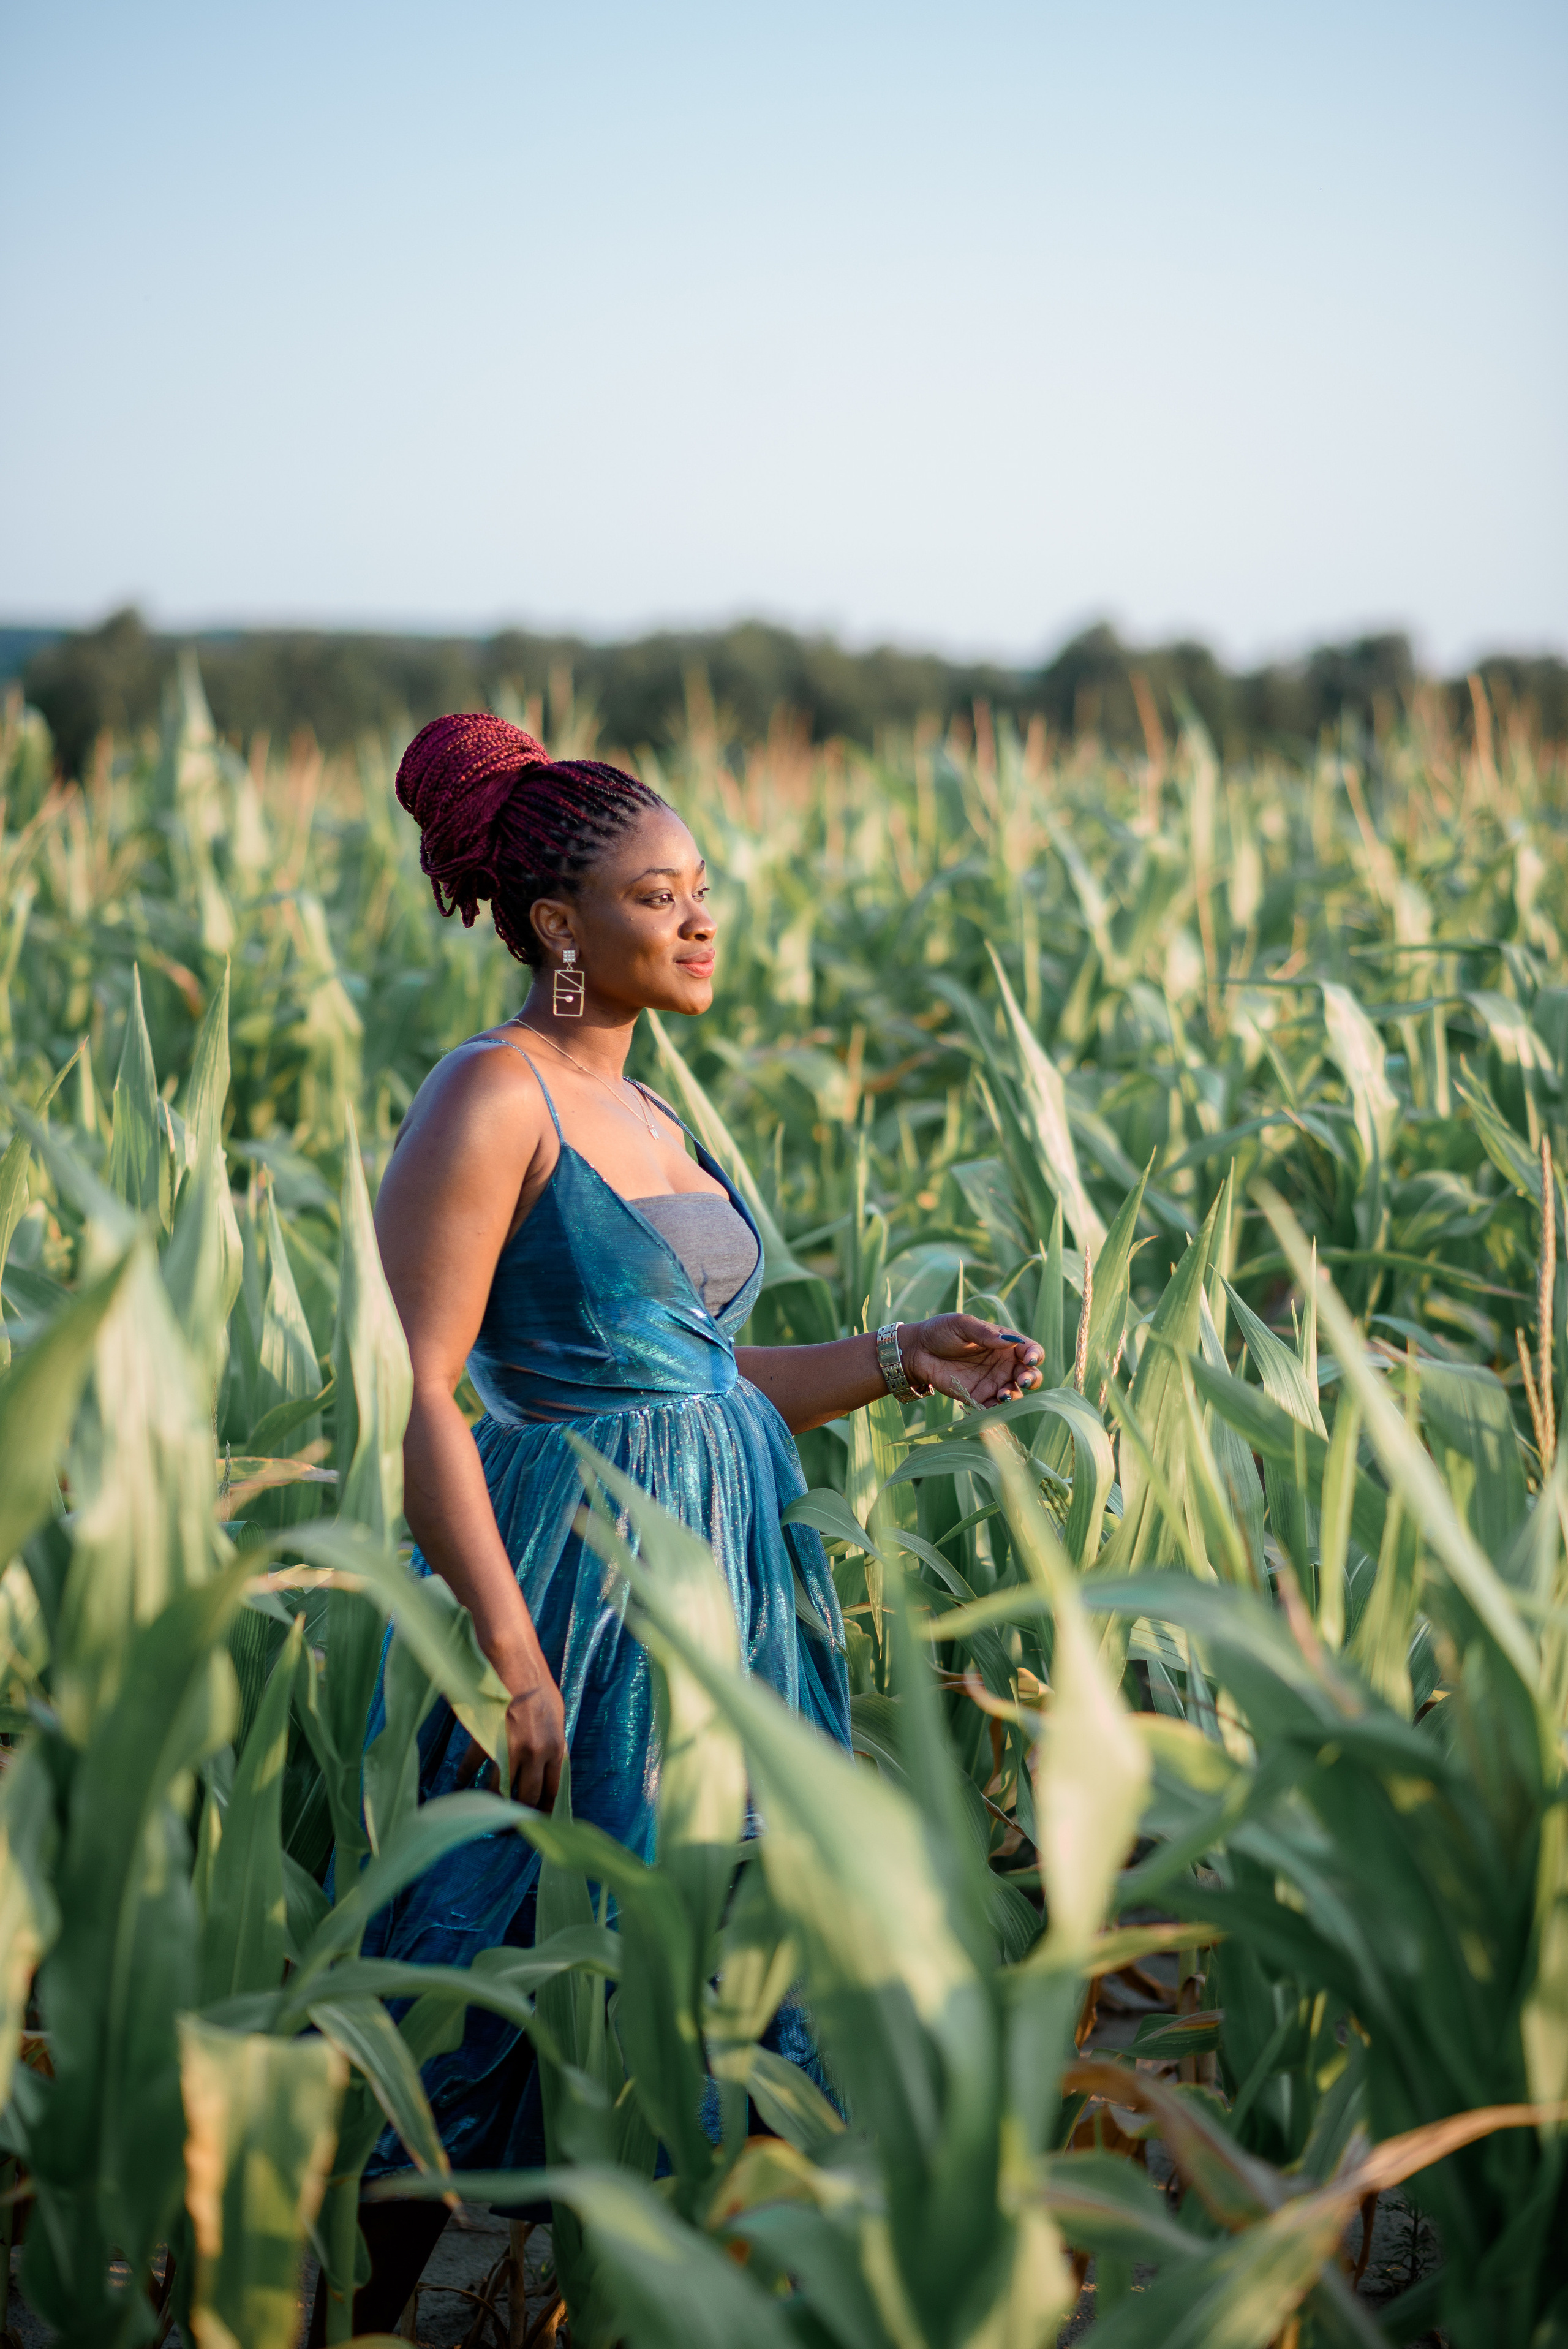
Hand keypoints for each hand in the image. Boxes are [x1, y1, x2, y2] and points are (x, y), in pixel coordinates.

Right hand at [455, 1637, 565, 1809]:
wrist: (513, 1659)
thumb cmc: (536, 1683)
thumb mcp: (555, 1714)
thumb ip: (553, 1741)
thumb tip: (550, 1765)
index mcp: (555, 1746)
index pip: (553, 1789)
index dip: (545, 1807)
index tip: (538, 1818)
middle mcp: (535, 1752)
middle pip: (527, 1795)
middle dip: (519, 1810)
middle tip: (509, 1821)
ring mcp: (510, 1748)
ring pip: (500, 1787)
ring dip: (492, 1798)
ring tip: (485, 1806)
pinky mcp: (486, 1739)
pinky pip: (473, 1766)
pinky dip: (465, 1775)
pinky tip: (460, 1781)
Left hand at [899, 1314, 1044, 1408]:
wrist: (917, 1352)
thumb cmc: (940, 1331)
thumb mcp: (962, 1325)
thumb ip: (984, 1333)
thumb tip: (1009, 1341)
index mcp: (1004, 1343)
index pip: (1030, 1350)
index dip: (1035, 1355)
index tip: (1029, 1359)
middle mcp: (1003, 1364)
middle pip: (1029, 1374)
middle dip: (1031, 1379)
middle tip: (1022, 1380)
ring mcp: (992, 1382)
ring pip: (1014, 1393)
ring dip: (1014, 1396)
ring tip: (1002, 1395)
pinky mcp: (978, 1398)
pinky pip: (993, 1408)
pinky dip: (996, 1411)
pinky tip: (991, 1407)